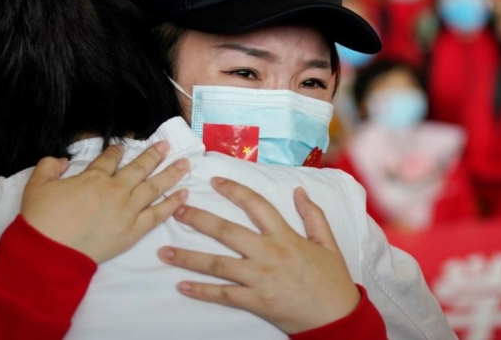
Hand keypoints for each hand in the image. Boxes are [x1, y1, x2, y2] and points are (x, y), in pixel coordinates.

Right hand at [21, 142, 188, 262]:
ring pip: (154, 187)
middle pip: (139, 168)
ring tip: (185, 164)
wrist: (50, 252)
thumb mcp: (37, 185)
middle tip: (166, 146)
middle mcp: (115, 190)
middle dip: (153, 155)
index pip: (110, 159)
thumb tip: (61, 160)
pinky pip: (158, 214)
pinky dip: (172, 204)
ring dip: (170, 174)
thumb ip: (49, 166)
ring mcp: (127, 210)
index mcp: (93, 177)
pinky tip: (184, 195)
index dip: (117, 151)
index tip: (124, 148)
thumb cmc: (41, 219)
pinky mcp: (133, 231)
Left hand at [157, 178, 359, 333]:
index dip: (234, 190)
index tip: (214, 182)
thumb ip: (312, 215)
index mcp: (285, 236)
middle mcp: (268, 253)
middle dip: (197, 219)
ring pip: (216, 264)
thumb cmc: (332, 280)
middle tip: (174, 210)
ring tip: (163, 252)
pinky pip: (223, 295)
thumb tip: (299, 191)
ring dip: (187, 257)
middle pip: (226, 231)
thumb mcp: (328, 243)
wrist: (336, 318)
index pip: (255, 205)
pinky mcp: (255, 301)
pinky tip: (182, 286)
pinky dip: (201, 291)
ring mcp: (259, 278)